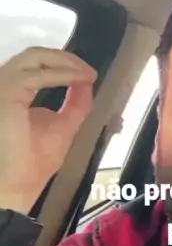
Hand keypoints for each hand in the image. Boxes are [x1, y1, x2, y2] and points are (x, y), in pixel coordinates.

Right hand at [0, 47, 96, 214]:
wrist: (14, 189)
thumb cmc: (30, 165)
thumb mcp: (62, 127)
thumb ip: (75, 105)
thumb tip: (87, 83)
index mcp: (12, 94)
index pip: (35, 66)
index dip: (62, 64)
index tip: (87, 75)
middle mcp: (3, 86)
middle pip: (34, 56)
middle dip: (66, 59)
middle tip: (88, 71)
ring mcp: (2, 87)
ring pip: (33, 57)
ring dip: (64, 63)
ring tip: (85, 74)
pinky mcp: (6, 92)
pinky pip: (36, 74)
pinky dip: (61, 74)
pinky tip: (78, 80)